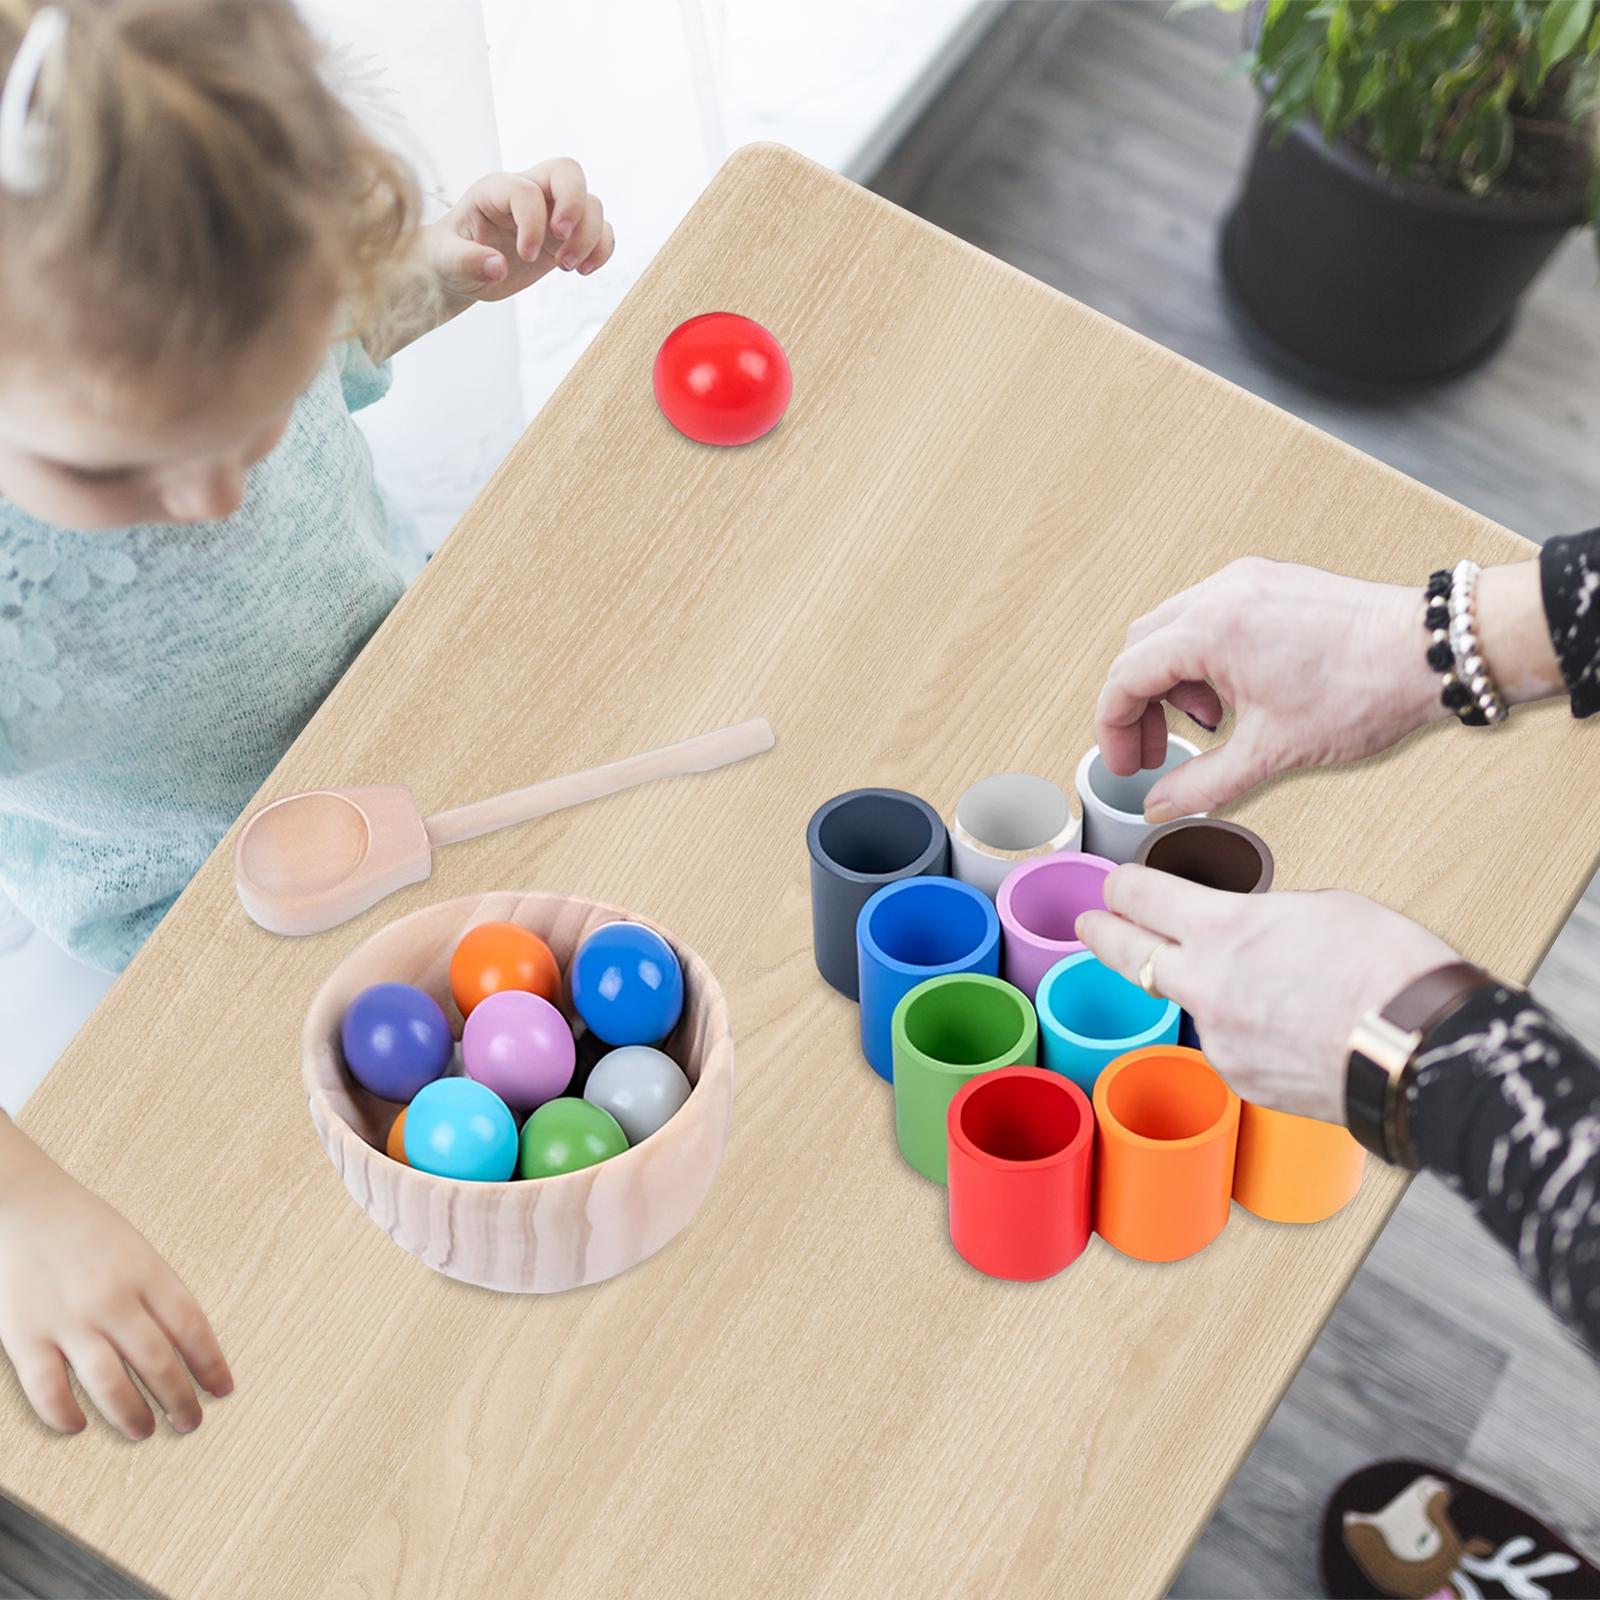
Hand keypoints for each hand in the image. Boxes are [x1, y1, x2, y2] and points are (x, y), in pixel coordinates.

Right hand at [0, 1120, 231, 1438]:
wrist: (25, 1204)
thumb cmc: (87, 1228)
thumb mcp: (138, 1250)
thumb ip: (159, 1295)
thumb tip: (187, 1346)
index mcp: (146, 1271)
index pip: (192, 1327)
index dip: (211, 1364)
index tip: (222, 1389)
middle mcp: (111, 1297)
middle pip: (157, 1362)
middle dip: (180, 1400)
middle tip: (190, 1422)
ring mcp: (67, 1319)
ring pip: (110, 1385)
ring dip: (132, 1416)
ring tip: (145, 1430)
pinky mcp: (24, 1336)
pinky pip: (48, 1390)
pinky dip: (65, 1415)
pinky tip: (79, 1424)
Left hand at [424, 158, 614, 304]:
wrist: (459, 270)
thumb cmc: (448, 257)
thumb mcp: (445, 260)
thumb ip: (466, 261)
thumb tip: (496, 267)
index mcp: (495, 190)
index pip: (526, 190)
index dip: (532, 222)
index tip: (526, 256)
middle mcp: (528, 192)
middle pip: (568, 172)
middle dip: (574, 206)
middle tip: (561, 242)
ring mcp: (552, 213)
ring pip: (591, 203)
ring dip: (589, 237)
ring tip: (568, 268)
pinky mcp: (567, 236)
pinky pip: (601, 230)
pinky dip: (602, 249)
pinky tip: (583, 270)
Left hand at [1077, 866, 1456, 1121]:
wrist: (1425, 1051)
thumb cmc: (1391, 972)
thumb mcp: (1323, 909)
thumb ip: (1264, 915)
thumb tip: (1249, 927)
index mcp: (1223, 929)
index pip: (1141, 896)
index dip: (1123, 887)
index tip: (1118, 886)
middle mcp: (1205, 985)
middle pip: (1126, 954)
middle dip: (1102, 934)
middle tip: (1090, 925)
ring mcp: (1218, 1038)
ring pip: (1187, 1004)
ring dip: (1201, 991)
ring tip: (1258, 985)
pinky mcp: (1240, 1080)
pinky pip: (1226, 1044)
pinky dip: (1243, 1031)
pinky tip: (1284, 1026)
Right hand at [1095, 557, 1445, 821]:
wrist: (1435, 652)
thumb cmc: (1366, 690)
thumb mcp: (1272, 752)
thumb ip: (1204, 784)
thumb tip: (1160, 806)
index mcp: (1209, 630)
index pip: (1125, 677)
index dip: (1114, 729)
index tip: (1125, 764)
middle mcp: (1220, 593)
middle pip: (1140, 648)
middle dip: (1139, 705)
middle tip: (1155, 752)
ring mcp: (1247, 582)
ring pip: (1172, 629)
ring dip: (1172, 682)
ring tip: (1207, 725)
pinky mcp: (1271, 583)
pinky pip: (1210, 616)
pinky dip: (1204, 658)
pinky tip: (1235, 695)